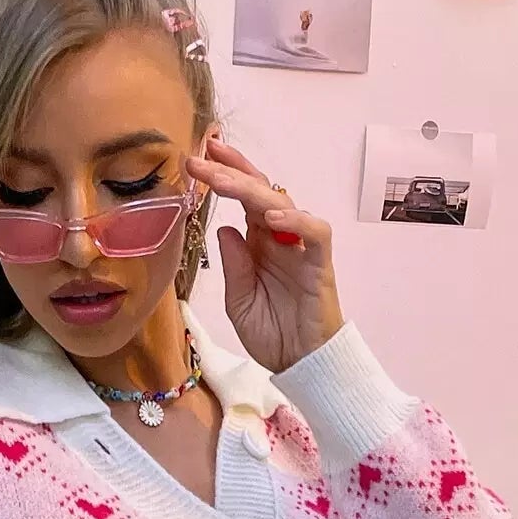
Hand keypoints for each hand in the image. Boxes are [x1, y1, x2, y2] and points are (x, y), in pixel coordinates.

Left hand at [185, 138, 344, 373]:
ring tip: (223, 181)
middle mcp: (280, 237)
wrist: (302, 364)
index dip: (224, 176)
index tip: (197, 158)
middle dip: (231, 170)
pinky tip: (270, 217)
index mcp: (258, 243)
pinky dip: (296, 220)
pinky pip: (315, 231)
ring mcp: (301, 247)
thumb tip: (222, 227)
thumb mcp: (238, 301)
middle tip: (204, 155)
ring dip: (252, 189)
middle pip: (259, 191)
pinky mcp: (320, 263)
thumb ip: (233, 264)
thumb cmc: (273, 334)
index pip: (243, 199)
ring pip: (282, 203)